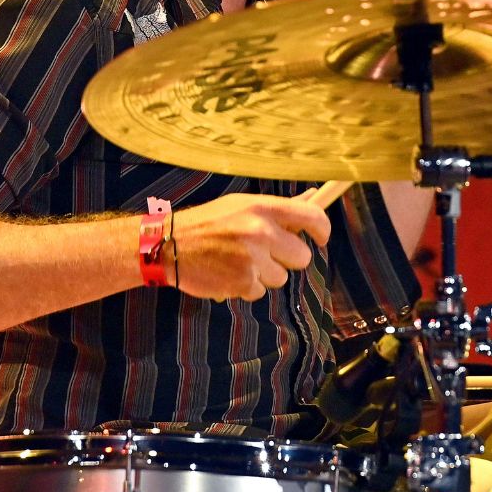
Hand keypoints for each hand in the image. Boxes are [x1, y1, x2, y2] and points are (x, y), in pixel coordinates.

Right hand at [171, 193, 331, 301]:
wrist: (168, 245)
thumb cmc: (207, 224)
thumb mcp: (241, 206)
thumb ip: (276, 210)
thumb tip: (313, 199)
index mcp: (262, 208)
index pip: (313, 217)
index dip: (322, 230)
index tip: (320, 238)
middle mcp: (261, 231)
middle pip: (302, 257)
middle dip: (287, 259)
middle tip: (265, 254)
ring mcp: (253, 258)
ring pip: (281, 277)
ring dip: (264, 275)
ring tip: (238, 262)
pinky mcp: (243, 281)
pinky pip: (259, 292)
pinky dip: (246, 287)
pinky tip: (228, 273)